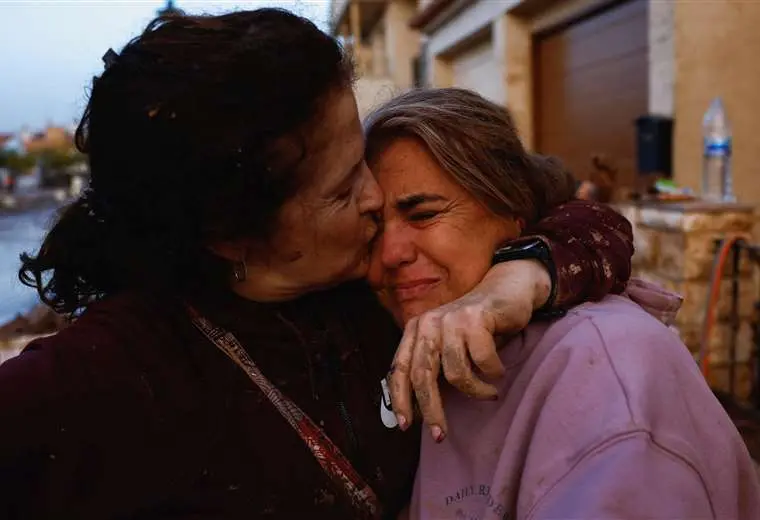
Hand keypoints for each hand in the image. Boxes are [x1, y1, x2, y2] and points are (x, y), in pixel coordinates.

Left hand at [388, 259, 550, 441]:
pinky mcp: (476, 318)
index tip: (405, 426)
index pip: (399, 368)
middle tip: (441, 434)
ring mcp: (451, 319)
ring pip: (455, 373)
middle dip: (431, 410)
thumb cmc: (477, 326)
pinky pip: (483, 361)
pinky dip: (493, 372)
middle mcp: (428, 323)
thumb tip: (417, 410)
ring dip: (476, 390)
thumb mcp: (447, 344)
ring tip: (489, 392)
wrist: (506, 289)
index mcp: (416, 329)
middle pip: (422, 375)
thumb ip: (432, 366)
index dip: (399, 399)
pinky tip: (498, 371)